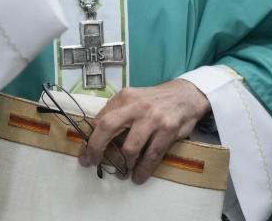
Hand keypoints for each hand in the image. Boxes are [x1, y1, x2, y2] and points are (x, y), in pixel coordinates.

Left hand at [79, 79, 210, 184]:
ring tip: (121, 173)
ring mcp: (152, 118)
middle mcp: (136, 106)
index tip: (85, 153)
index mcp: (124, 97)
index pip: (100, 118)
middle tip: (94, 162)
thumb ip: (118, 114)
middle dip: (96, 148)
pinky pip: (152, 155)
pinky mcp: (168, 130)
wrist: (185, 95)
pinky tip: (138, 176)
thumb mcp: (133, 99)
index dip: (89, 138)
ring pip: (130, 147)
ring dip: (123, 165)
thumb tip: (97, 136)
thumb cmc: (155, 101)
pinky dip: (143, 169)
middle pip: (107, 127)